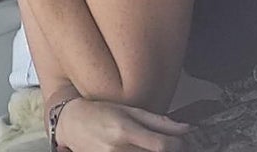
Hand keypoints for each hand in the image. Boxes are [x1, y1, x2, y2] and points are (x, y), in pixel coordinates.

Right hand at [55, 97, 190, 151]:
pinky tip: (138, 150)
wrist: (72, 124)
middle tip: (168, 143)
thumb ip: (158, 121)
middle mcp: (117, 149)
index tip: (181, 141)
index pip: (161, 145)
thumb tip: (184, 128)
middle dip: (166, 150)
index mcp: (124, 130)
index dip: (178, 145)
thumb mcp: (129, 110)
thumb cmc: (99, 113)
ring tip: (151, 146)